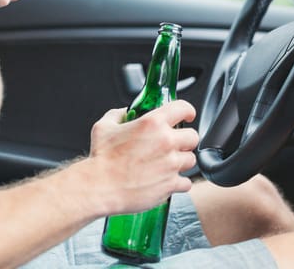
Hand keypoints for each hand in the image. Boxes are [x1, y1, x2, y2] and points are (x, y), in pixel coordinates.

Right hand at [86, 100, 198, 215]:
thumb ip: (117, 115)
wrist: (100, 186)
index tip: (187, 116)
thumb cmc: (101, 158)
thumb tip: (124, 113)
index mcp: (152, 123)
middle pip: (193, 136)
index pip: (183, 108)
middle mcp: (166, 142)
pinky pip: (186, 182)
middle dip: (184, 140)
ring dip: (181, 161)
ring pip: (191, 160)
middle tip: (173, 144)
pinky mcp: (171, 184)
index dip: (187, 111)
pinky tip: (166, 180)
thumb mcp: (104, 127)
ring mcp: (171, 164)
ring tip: (167, 164)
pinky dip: (178, 182)